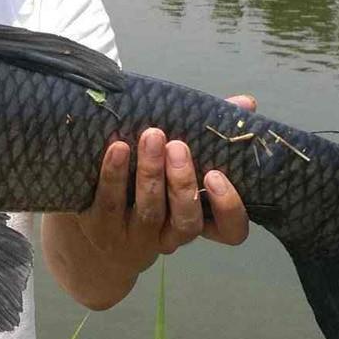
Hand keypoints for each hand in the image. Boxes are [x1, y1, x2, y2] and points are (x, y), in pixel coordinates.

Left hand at [77, 94, 255, 277]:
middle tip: (178, 146)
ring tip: (151, 136)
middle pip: (187, 220)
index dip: (229, 208)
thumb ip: (213, 133)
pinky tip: (117, 147)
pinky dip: (114, 174)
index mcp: (199, 219)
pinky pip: (110, 202)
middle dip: (183, 183)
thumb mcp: (181, 160)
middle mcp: (172, 235)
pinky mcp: (102, 227)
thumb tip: (244, 102)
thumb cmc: (150, 183)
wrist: (94, 225)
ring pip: (150, 210)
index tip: (216, 175)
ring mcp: (136, 236)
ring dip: (151, 172)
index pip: (231, 231)